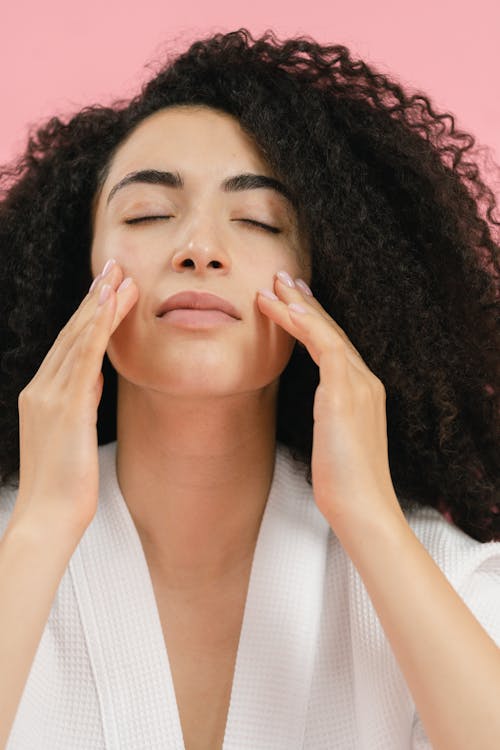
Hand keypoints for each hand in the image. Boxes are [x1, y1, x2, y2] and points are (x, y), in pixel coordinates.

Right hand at [13, 260, 137, 535]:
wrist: (48, 518)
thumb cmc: (64, 485)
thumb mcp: (71, 436)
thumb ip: (78, 403)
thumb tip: (92, 380)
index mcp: (41, 396)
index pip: (68, 346)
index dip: (87, 314)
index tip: (105, 288)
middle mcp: (40, 389)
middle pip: (71, 334)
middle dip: (94, 298)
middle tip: (114, 266)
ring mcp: (49, 397)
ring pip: (77, 340)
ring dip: (100, 305)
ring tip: (120, 277)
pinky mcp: (65, 409)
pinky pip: (83, 360)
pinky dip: (96, 330)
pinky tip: (109, 307)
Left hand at [257, 271, 404, 534]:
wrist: (363, 507)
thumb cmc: (345, 484)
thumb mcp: (332, 444)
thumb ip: (327, 421)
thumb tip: (313, 416)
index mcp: (362, 392)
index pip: (335, 346)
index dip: (313, 321)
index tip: (293, 303)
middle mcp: (364, 381)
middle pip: (332, 331)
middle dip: (305, 303)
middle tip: (281, 278)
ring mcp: (358, 385)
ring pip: (326, 332)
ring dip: (297, 307)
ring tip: (271, 287)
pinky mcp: (346, 393)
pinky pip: (326, 346)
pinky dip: (305, 325)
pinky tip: (285, 310)